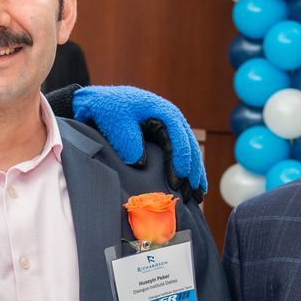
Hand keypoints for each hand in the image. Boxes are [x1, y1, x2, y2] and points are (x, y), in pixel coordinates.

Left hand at [67, 85, 206, 203]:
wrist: (102, 103)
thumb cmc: (109, 110)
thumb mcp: (116, 122)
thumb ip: (128, 140)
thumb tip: (140, 163)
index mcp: (163, 112)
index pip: (178, 136)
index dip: (180, 158)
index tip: (179, 178)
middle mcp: (172, 120)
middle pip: (189, 146)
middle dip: (193, 171)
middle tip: (192, 193)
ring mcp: (171, 129)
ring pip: (189, 153)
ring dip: (194, 174)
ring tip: (198, 196)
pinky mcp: (166, 139)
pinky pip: (181, 156)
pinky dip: (187, 172)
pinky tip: (192, 188)